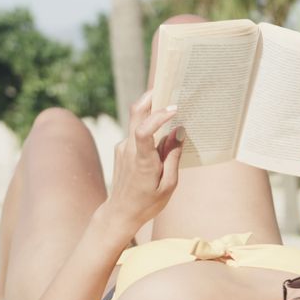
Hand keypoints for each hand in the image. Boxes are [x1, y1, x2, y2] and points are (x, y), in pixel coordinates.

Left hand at [104, 91, 184, 231]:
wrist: (120, 213)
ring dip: (152, 112)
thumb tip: (178, 132)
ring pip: (137, 121)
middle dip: (150, 97)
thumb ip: (173, 156)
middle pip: (135, 114)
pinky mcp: (122, 149)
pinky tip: (162, 132)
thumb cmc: (148, 202)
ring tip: (170, 107)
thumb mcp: (169, 184)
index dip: (159, 116)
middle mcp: (129, 149)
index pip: (144, 130)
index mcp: (142, 160)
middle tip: (166, 86)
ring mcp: (123, 147)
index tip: (175, 109)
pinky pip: (137, 133)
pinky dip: (150, 127)